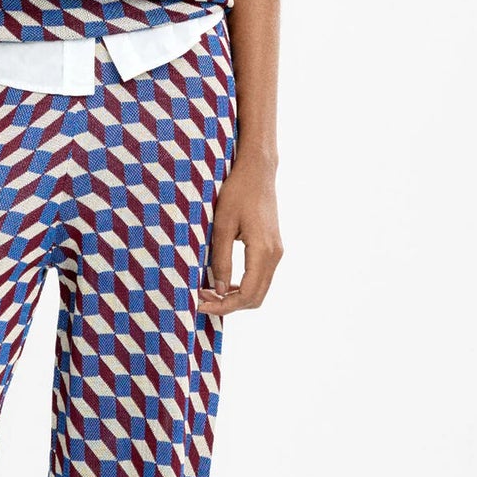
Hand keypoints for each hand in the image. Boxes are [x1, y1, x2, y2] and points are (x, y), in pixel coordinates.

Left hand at [197, 157, 281, 315]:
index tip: (199, 304)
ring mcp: (276, 252)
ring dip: (235, 297)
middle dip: (228, 305)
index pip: (246, 294)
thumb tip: (217, 289)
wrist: (258, 171)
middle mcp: (275, 255)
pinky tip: (222, 282)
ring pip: (259, 290)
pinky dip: (243, 286)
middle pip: (255, 298)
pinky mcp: (273, 248)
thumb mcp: (222, 225)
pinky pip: (260, 278)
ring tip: (208, 291)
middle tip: (201, 299)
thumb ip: (221, 259)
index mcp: (263, 250)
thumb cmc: (237, 192)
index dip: (223, 305)